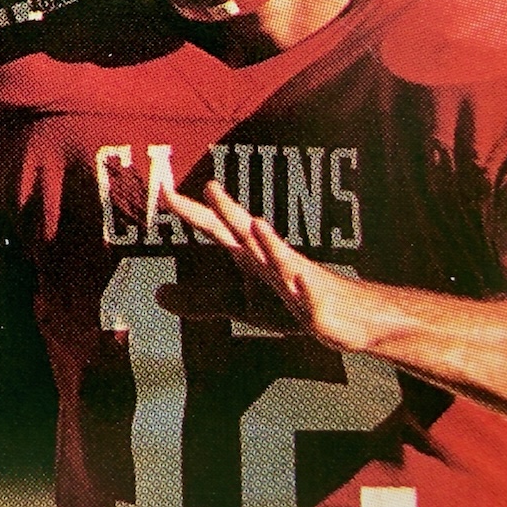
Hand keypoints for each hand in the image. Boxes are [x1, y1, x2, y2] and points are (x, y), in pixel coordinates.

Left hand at [160, 181, 379, 352]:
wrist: (349, 319)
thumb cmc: (292, 303)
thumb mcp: (240, 305)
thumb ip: (200, 300)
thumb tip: (158, 294)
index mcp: (250, 256)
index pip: (215, 228)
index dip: (190, 211)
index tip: (163, 190)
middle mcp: (272, 259)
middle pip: (246, 233)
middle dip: (227, 212)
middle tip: (208, 187)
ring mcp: (297, 280)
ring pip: (280, 260)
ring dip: (269, 243)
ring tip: (255, 224)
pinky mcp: (318, 306)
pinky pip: (312, 296)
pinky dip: (306, 287)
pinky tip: (298, 277)